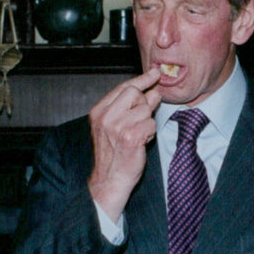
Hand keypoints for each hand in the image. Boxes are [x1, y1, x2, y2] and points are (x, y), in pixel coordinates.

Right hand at [87, 67, 161, 221]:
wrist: (109, 180)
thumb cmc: (113, 155)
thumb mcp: (115, 126)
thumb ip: (130, 107)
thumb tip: (151, 91)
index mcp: (99, 112)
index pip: (123, 87)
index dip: (141, 80)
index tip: (154, 74)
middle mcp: (106, 117)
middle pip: (135, 93)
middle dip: (143, 104)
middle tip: (140, 119)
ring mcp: (117, 126)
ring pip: (146, 109)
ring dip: (147, 122)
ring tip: (138, 135)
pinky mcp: (130, 137)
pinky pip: (151, 124)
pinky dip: (150, 133)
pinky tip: (141, 142)